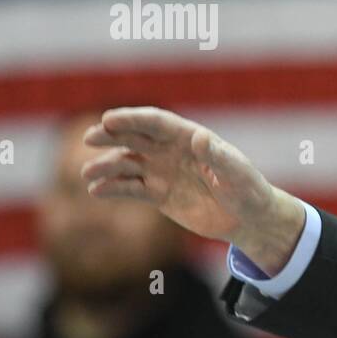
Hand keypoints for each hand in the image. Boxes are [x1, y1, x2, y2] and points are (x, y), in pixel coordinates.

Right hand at [81, 106, 304, 272]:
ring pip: (127, 163)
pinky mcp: (158, 194)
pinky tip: (96, 191)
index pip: (156, 123)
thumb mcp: (236, 173)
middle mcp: (171, 151)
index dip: (133, 119)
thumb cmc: (248, 189)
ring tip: (88, 172)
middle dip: (111, 134)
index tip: (109, 119)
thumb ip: (217, 156)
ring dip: (107, 165)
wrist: (247, 218)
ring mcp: (162, 171)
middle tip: (90, 137)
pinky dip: (113, 188)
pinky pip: (130, 188)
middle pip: (135, 137)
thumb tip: (199, 137)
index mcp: (190, 138)